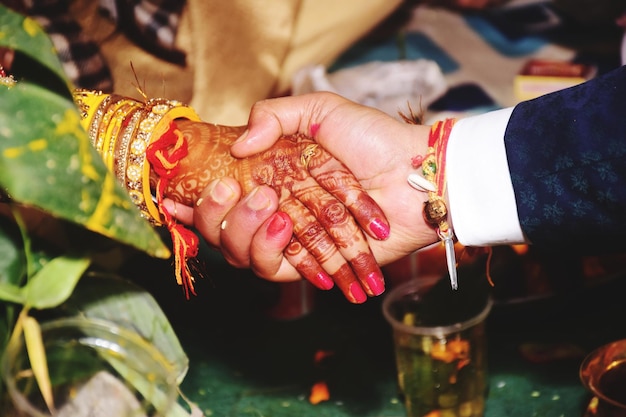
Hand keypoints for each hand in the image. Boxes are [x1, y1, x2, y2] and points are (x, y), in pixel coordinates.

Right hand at [164, 120, 389, 302]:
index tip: (172, 195)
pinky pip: (274, 270)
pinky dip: (270, 251)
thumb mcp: (321, 110)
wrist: (414, 175)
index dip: (190, 200)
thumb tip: (239, 148)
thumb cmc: (372, 141)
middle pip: (220, 231)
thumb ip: (274, 116)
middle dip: (213, 216)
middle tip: (227, 190)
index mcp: (269, 179)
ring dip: (242, 232)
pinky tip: (284, 227)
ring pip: (239, 254)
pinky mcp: (311, 264)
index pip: (219, 197)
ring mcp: (291, 240)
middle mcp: (274, 212)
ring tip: (272, 208)